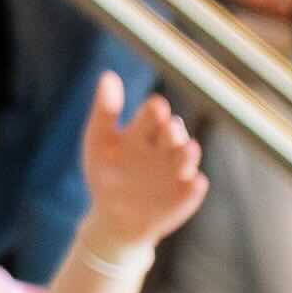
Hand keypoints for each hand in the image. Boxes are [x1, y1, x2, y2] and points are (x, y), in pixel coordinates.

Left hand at [73, 74, 209, 253]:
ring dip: (188, 154)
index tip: (156, 106)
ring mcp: (176, 172)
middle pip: (173, 134)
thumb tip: (107, 75)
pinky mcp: (184, 196)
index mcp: (143, 131)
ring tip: (188, 148)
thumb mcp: (98, 142)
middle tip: (171, 127)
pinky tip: (194, 183)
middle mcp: (164, 148)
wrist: (113, 217)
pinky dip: (193, 187)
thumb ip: (105, 110)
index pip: (152, 115)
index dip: (155, 111)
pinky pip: (192, 191)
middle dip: (173, 131)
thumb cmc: (105, 174)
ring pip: (186, 159)